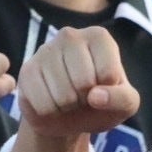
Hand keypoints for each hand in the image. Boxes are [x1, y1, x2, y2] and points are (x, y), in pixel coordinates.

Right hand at [16, 26, 138, 137]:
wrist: (67, 115)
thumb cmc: (102, 103)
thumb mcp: (125, 104)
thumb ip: (121, 99)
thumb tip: (95, 96)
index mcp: (99, 37)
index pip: (109, 73)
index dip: (109, 91)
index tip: (104, 87)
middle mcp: (69, 36)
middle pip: (84, 82)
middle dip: (86, 99)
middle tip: (84, 95)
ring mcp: (44, 51)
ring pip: (62, 95)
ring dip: (68, 107)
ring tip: (68, 99)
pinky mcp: (26, 70)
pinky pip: (42, 103)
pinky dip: (50, 112)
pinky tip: (51, 102)